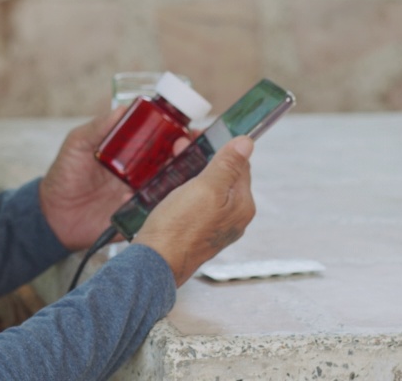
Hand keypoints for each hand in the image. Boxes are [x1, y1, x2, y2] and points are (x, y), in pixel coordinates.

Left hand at [38, 107, 190, 250]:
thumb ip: (98, 128)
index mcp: (131, 153)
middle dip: (185, 151)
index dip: (177, 133)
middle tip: (185, 144)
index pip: (160, 140)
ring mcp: (140, 194)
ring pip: (169, 183)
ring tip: (179, 165)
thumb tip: (122, 108)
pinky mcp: (136, 214)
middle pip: (172, 160)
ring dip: (179, 174)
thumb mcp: (77, 144)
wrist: (52, 214)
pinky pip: (155, 208)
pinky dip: (157, 201)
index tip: (190, 127)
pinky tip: (147, 194)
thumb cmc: (63, 175)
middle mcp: (141, 173)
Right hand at [134, 136, 255, 285]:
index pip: (240, 165)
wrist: (154, 264)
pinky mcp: (194, 232)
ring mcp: (213, 226)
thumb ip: (227, 165)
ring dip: (188, 174)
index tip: (198, 137)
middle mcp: (231, 217)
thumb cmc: (178, 229)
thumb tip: (246, 143)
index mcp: (241, 206)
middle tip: (179, 149)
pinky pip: (191, 204)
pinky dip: (179, 192)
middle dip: (201, 159)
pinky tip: (164, 189)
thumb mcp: (205, 189)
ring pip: (204, 189)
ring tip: (168, 167)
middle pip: (222, 177)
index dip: (219, 147)